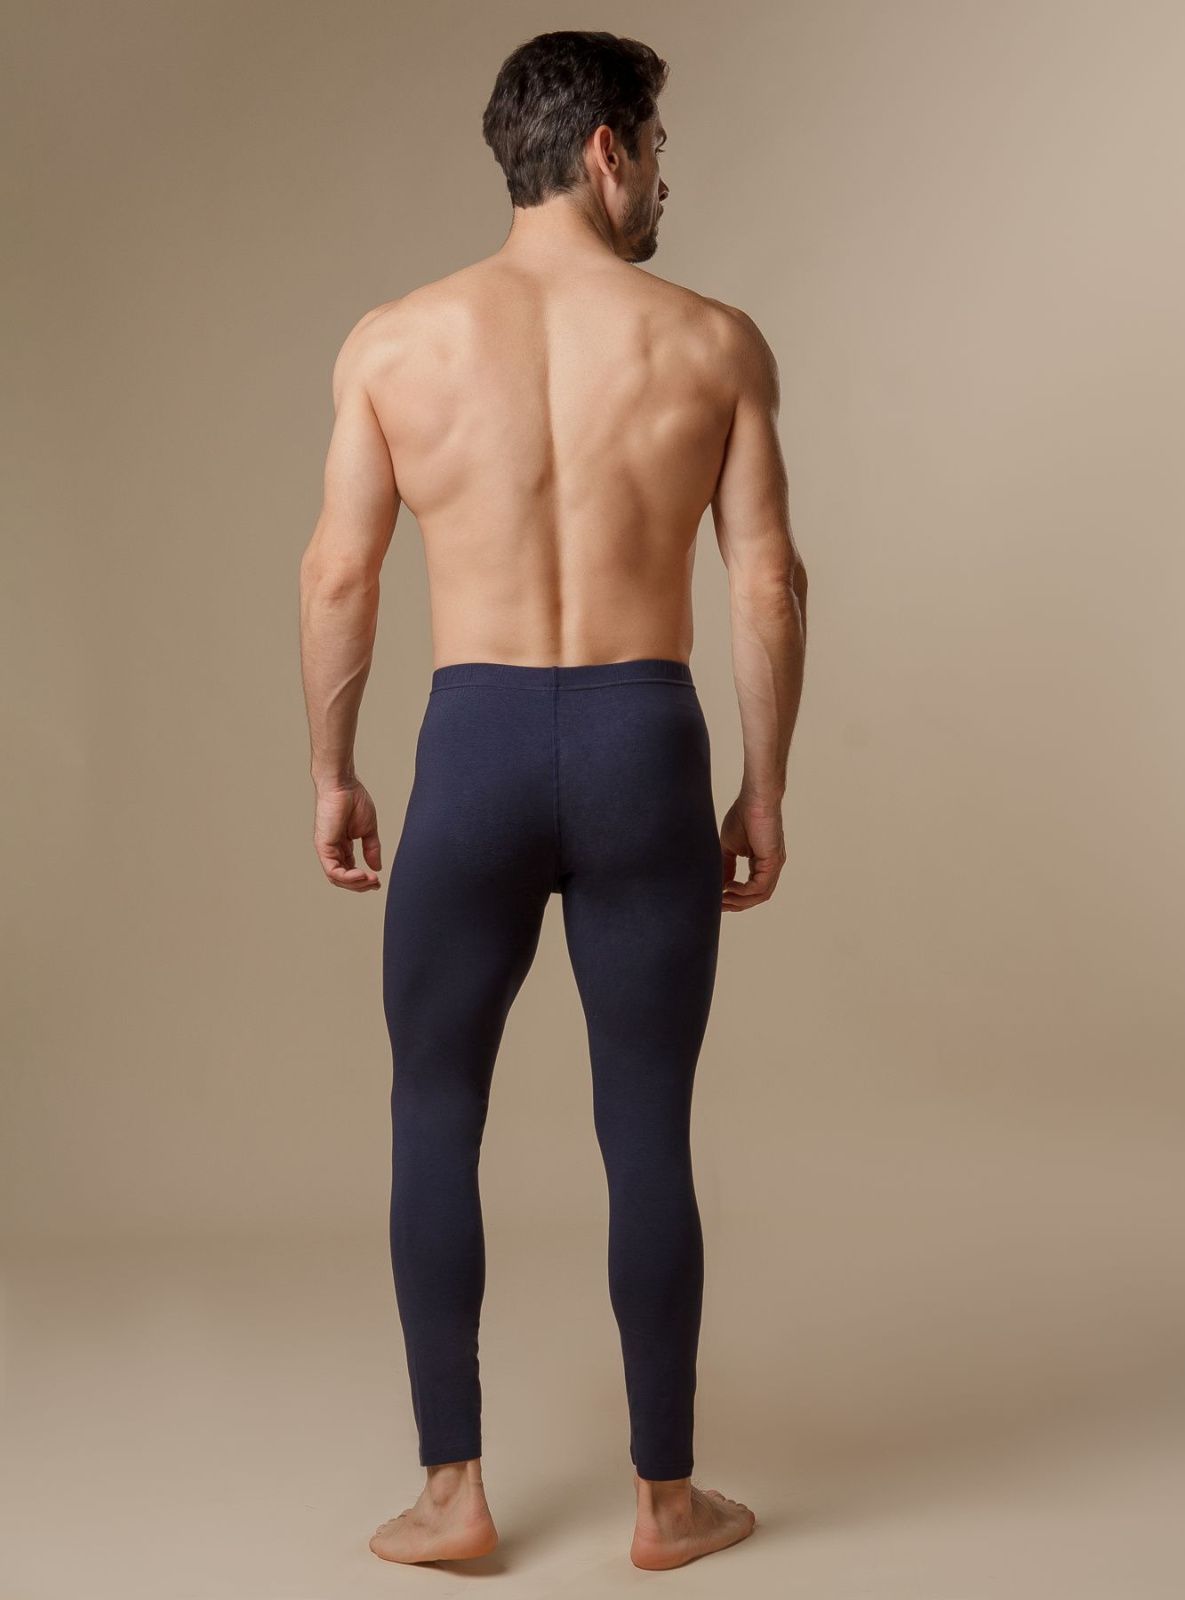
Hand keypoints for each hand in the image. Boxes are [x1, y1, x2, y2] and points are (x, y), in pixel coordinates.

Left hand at [312, 778, 382, 891]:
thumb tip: (376, 867)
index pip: (350, 871)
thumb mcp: (368, 830)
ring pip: (337, 878)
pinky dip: (347, 877)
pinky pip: (332, 870)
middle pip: (343, 879)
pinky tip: (361, 875)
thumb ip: (372, 849)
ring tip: (370, 880)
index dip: (363, 880)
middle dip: (360, 885)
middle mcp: (332, 850)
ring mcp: (326, 849)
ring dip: (355, 883)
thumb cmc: (354, 800)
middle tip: (376, 884)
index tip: (378, 881)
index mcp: (342, 846)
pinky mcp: (323, 846)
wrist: (344, 785)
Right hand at [719, 793, 785, 911]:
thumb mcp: (730, 847)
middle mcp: (771, 867)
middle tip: (719, 906)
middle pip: (757, 897)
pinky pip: (759, 886)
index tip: (718, 901)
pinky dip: (744, 891)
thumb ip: (727, 866)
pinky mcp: (773, 861)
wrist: (754, 798)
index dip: (735, 898)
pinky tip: (729, 887)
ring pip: (760, 895)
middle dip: (737, 904)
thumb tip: (720, 884)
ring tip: (723, 899)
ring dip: (740, 901)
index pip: (751, 889)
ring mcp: (774, 865)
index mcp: (762, 863)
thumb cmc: (743, 816)